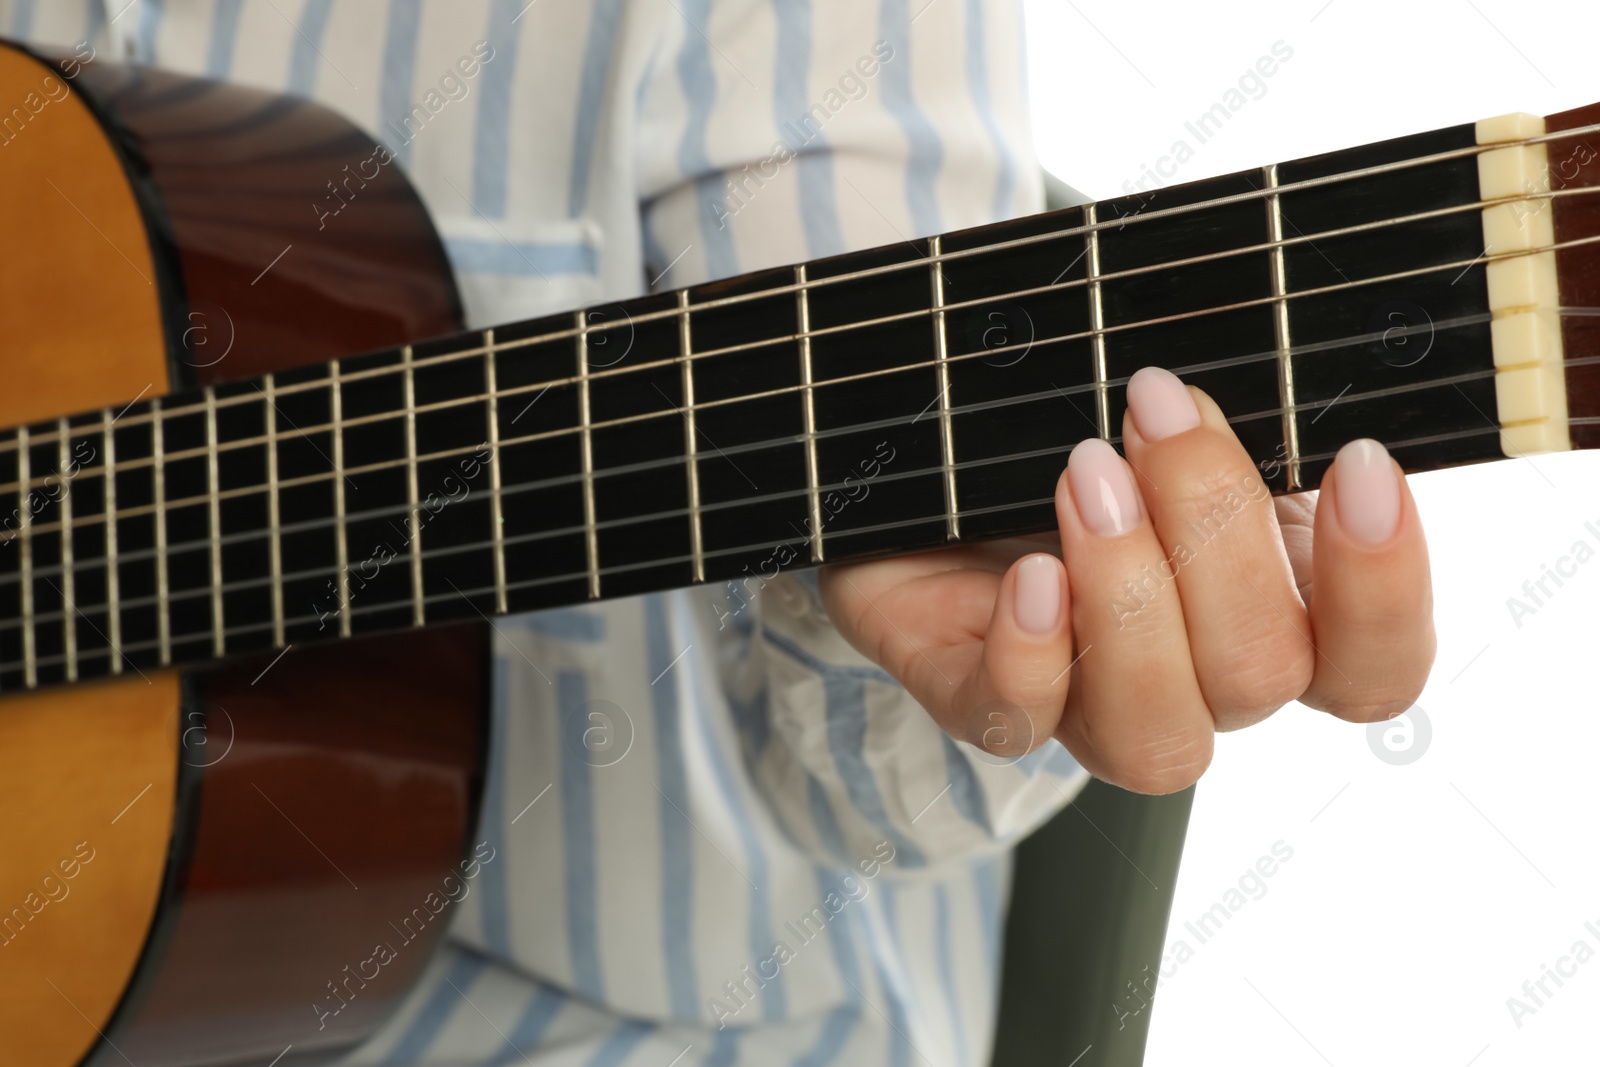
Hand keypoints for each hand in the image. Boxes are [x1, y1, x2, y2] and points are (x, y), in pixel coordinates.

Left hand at [818, 366, 1434, 793]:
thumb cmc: (1072, 429)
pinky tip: (1032, 576)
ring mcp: (1088, 709)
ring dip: (1132, 595)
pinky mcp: (981, 701)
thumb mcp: (1174, 422)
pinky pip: (1018, 725)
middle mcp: (1193, 687)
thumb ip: (1249, 432)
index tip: (1358, 461)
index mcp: (1272, 620)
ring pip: (1158, 738)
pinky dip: (1032, 653)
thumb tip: (1273, 408)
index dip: (1386, 589)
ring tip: (1085, 474)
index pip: (1374, 671)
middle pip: (1260, 676)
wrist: (930, 462)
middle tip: (1151, 408)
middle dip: (1215, 530)